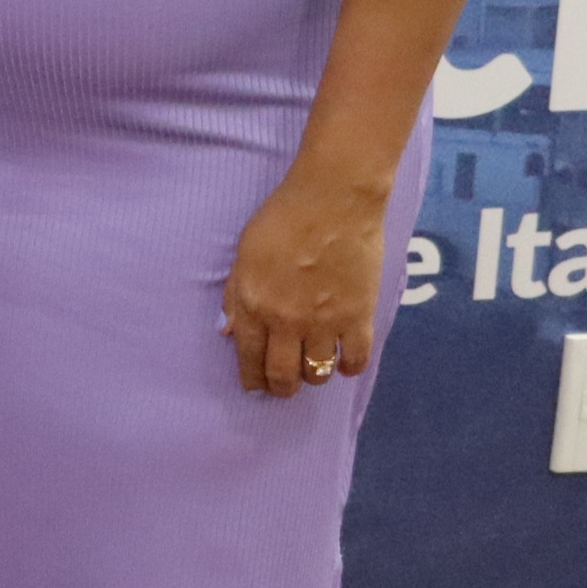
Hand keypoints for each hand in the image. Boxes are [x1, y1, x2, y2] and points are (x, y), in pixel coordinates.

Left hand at [222, 164, 386, 397]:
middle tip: (283, 387)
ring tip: (311, 369)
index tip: (254, 386)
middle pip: (282, 375)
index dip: (251, 378)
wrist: (334, 199)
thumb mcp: (245, 253)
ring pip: (316, 373)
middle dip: (280, 388)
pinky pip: (355, 360)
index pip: (249, 356)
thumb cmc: (284, 217)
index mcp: (254, 303)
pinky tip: (343, 363)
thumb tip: (227, 332)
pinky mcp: (359, 317)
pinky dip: (349, 367)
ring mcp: (324, 322)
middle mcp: (287, 320)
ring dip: (312, 377)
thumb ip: (236, 294)